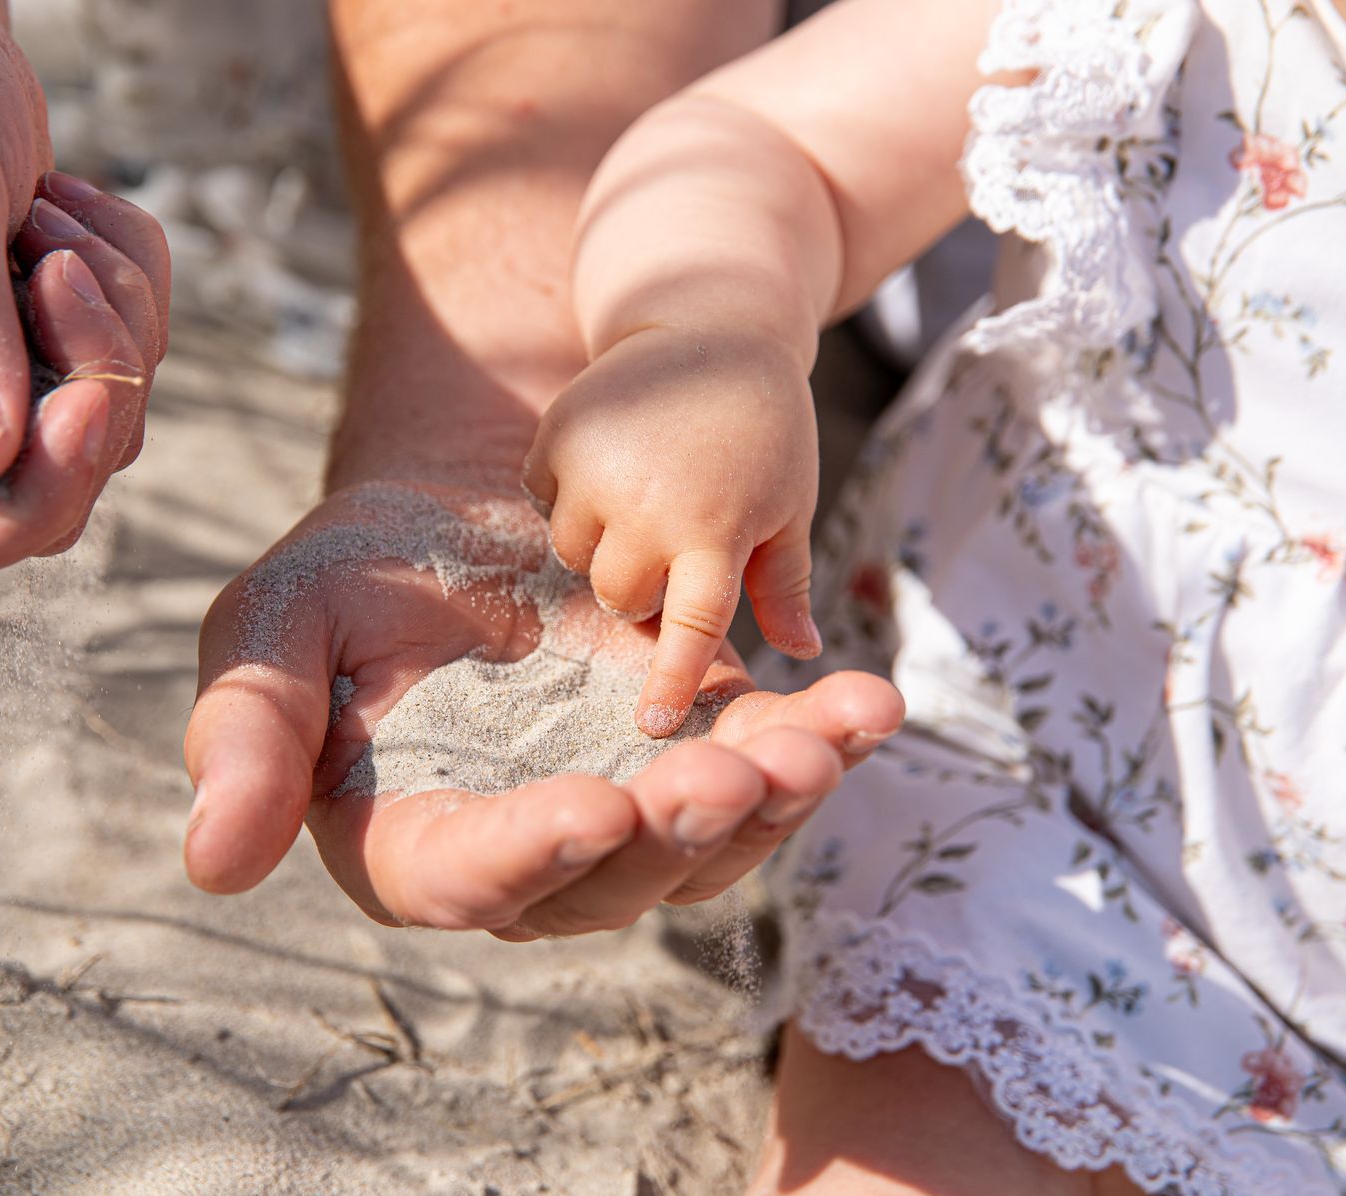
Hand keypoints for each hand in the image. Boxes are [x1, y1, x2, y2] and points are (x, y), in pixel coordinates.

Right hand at [0, 0, 167, 592]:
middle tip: (59, 263)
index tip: (85, 395)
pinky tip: (63, 213)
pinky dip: (128, 286)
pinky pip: (127, 363)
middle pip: (40, 505)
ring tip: (46, 218)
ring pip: (102, 433)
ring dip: (115, 321)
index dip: (29, 499)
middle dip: (93, 389)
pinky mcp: (30, 350)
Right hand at [184, 484, 900, 938]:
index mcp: (412, 839)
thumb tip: (212, 864)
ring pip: (705, 842)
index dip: (531, 855)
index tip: (595, 806)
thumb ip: (245, 733)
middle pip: (610, 879)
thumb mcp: (272, 627)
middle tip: (729, 774)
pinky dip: (821, 738)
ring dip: (769, 800)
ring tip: (825, 737)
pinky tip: (870, 701)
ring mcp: (625, 810)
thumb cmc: (352, 577)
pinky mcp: (696, 752)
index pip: (466, 879)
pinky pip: (765, 766)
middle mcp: (530, 854)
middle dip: (677, 832)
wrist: (458, 518)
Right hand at [521, 324, 821, 738]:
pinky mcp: (557, 436)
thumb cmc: (764, 429)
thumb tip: (801, 655)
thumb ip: (785, 584)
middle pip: (620, 598)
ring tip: (643, 489)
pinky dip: (570, 491)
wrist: (712, 322)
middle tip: (669, 543)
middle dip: (640, 588)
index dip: (671, 680)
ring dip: (603, 539)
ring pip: (576, 553)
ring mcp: (597, 468)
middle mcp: (651, 503)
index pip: (692, 627)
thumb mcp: (790, 504)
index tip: (651, 724)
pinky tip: (612, 458)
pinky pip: (544, 500)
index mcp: (718, 528)